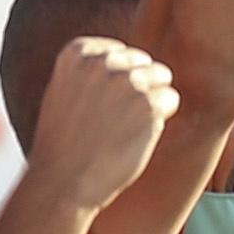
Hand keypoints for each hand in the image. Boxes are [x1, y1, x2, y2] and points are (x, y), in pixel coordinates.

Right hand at [27, 33, 177, 216]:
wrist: (63, 181)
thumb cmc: (64, 143)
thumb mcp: (63, 91)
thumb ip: (90, 70)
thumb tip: (124, 58)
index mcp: (77, 53)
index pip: (118, 51)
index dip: (115, 80)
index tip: (99, 106)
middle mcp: (102, 61)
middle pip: (143, 62)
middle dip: (137, 87)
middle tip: (115, 121)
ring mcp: (127, 81)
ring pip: (161, 78)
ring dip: (151, 101)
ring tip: (125, 127)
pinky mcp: (148, 104)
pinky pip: (170, 99)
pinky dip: (159, 119)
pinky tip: (136, 136)